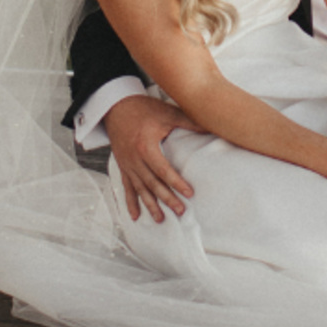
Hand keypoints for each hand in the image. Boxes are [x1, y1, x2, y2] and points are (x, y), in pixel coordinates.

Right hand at [105, 94, 204, 222]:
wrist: (116, 107)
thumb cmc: (142, 108)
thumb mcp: (166, 113)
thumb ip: (188, 122)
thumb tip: (210, 125)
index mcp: (146, 147)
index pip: (164, 170)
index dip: (177, 183)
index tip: (189, 193)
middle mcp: (135, 159)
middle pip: (152, 184)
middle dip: (167, 199)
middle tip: (180, 211)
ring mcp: (127, 164)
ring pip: (140, 189)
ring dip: (150, 205)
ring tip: (160, 219)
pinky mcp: (122, 166)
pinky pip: (126, 187)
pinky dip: (130, 202)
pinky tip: (135, 216)